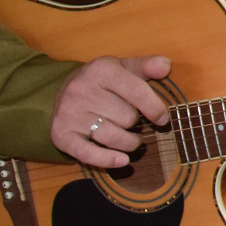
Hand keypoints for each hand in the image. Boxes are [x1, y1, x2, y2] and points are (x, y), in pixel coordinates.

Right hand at [51, 56, 172, 168]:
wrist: (62, 92)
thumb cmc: (103, 82)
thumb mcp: (124, 68)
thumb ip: (147, 66)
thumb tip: (165, 65)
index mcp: (101, 70)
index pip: (138, 92)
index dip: (155, 109)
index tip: (162, 119)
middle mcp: (82, 90)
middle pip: (127, 118)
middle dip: (134, 122)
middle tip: (129, 120)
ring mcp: (70, 114)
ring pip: (113, 137)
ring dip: (128, 142)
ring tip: (130, 138)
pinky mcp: (61, 135)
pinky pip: (88, 153)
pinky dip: (108, 160)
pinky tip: (122, 160)